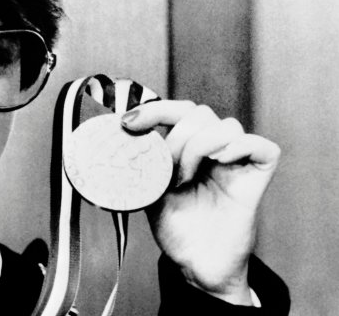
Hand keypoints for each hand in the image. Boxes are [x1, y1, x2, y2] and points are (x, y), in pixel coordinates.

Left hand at [121, 100, 279, 304]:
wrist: (196, 265)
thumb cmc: (176, 228)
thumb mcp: (148, 190)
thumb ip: (140, 165)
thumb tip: (112, 143)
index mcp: (187, 147)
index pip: (177, 111)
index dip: (155, 109)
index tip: (128, 123)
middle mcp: (213, 148)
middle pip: (200, 113)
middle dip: (177, 135)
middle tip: (166, 168)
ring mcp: (237, 160)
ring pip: (226, 125)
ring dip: (199, 146)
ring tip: (184, 178)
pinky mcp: (258, 175)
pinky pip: (261, 146)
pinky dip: (238, 146)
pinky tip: (219, 162)